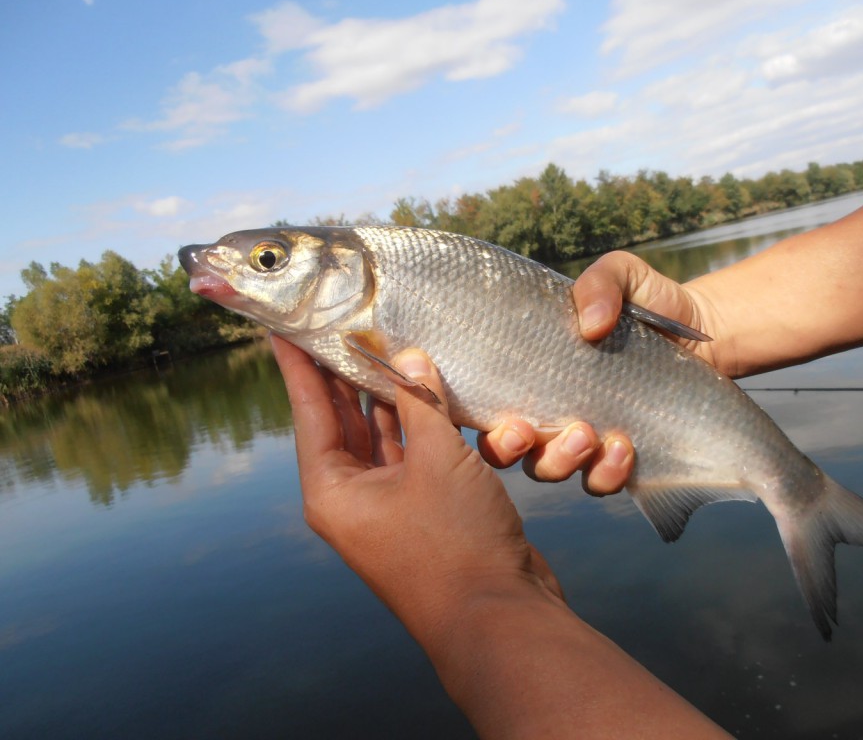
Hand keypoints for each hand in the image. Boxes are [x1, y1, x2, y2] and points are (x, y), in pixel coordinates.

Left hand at [270, 336, 563, 643]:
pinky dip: (421, 424)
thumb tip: (409, 358)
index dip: (299, 364)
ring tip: (386, 342)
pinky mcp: (426, 511)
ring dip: (388, 396)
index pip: (310, 410)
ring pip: (383, 436)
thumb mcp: (438, 460)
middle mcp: (353, 498)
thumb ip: (421, 403)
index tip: (285, 327)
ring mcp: (390, 506)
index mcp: (333, 490)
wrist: (500, 618)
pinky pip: (415, 454)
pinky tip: (431, 389)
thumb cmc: (455, 544)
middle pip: (343, 420)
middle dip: (344, 373)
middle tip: (341, 322)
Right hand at [478, 251, 705, 496]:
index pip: (478, 399)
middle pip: (502, 449)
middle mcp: (545, 412)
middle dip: (505, 447)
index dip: (461, 411)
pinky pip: (599, 482)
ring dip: (558, 460)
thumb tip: (590, 323)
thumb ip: (601, 283)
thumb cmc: (649, 302)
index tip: (476, 406)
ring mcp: (579, 441)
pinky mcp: (616, 460)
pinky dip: (606, 472)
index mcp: (529, 372)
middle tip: (526, 430)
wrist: (703, 335)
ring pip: (546, 469)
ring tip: (587, 435)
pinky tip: (624, 448)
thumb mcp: (623, 276)